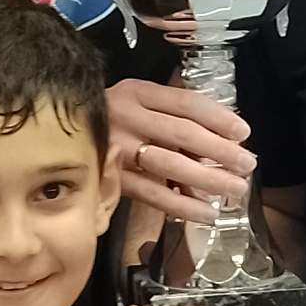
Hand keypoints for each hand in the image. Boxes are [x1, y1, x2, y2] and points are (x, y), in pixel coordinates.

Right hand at [107, 77, 254, 223]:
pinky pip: (152, 193)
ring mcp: (116, 148)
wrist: (58, 134)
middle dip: (221, 151)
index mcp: (137, 92)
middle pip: (183, 133)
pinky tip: (205, 213)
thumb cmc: (109, 118)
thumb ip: (171, 116)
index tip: (243, 132)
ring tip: (234, 189)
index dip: (218, 117)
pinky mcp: (110, 178)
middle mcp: (126, 116)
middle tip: (247, 165)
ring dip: (208, 179)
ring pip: (170, 164)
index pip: (185, 102)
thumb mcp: (136, 103)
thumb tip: (219, 141)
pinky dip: (182, 205)